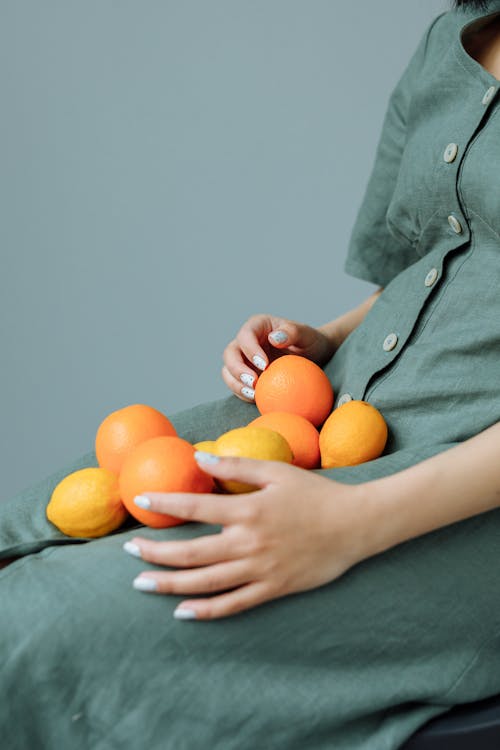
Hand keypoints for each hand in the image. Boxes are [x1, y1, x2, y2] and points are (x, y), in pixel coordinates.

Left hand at [124, 454, 367, 619]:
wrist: (354, 526)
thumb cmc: (316, 494)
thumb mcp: (277, 471)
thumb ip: (237, 464)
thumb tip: (199, 457)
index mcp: (249, 510)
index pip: (196, 506)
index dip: (166, 503)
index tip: (141, 501)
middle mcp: (249, 543)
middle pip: (192, 552)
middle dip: (156, 552)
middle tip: (129, 550)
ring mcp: (260, 570)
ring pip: (206, 582)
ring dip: (170, 584)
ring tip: (142, 583)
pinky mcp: (273, 589)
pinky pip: (234, 604)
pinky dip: (206, 610)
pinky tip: (182, 611)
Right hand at [222, 314, 335, 401]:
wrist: (313, 356)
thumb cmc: (310, 342)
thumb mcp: (306, 335)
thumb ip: (292, 332)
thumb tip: (274, 338)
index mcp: (257, 326)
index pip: (246, 335)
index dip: (250, 350)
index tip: (264, 365)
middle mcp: (246, 342)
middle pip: (230, 353)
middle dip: (237, 369)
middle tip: (253, 382)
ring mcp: (243, 360)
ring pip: (228, 371)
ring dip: (236, 384)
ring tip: (253, 394)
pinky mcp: (245, 376)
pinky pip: (237, 385)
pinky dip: (242, 393)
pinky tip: (256, 400)